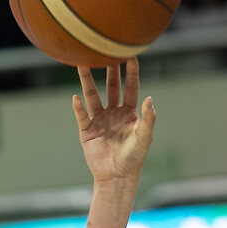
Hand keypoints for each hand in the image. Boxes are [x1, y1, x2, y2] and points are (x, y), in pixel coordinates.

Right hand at [71, 58, 155, 188]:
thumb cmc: (134, 158)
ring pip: (92, 96)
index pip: (130, 87)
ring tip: (82, 64)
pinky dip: (78, 107)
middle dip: (108, 70)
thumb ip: (148, 118)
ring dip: (87, 81)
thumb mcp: (144, 137)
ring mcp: (99, 120)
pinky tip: (76, 97)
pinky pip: (81, 115)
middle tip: (105, 51)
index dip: (131, 72)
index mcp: (129, 113)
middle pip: (110, 86)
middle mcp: (113, 113)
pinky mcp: (87, 131)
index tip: (130, 56)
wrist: (117, 177)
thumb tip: (150, 98)